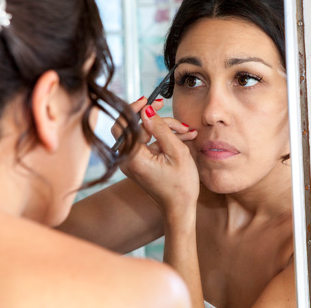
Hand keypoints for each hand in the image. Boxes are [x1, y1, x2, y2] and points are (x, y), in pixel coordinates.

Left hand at [116, 97, 199, 218]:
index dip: (133, 109)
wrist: (180, 209)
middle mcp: (128, 159)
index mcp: (133, 157)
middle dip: (156, 119)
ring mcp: (134, 161)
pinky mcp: (141, 162)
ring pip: (145, 133)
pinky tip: (184, 137)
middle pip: (135, 127)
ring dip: (166, 129)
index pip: (123, 125)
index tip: (147, 100)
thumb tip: (147, 109)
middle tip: (170, 111)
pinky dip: (165, 138)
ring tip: (188, 132)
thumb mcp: (176, 152)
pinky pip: (150, 142)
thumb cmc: (180, 185)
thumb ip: (160, 128)